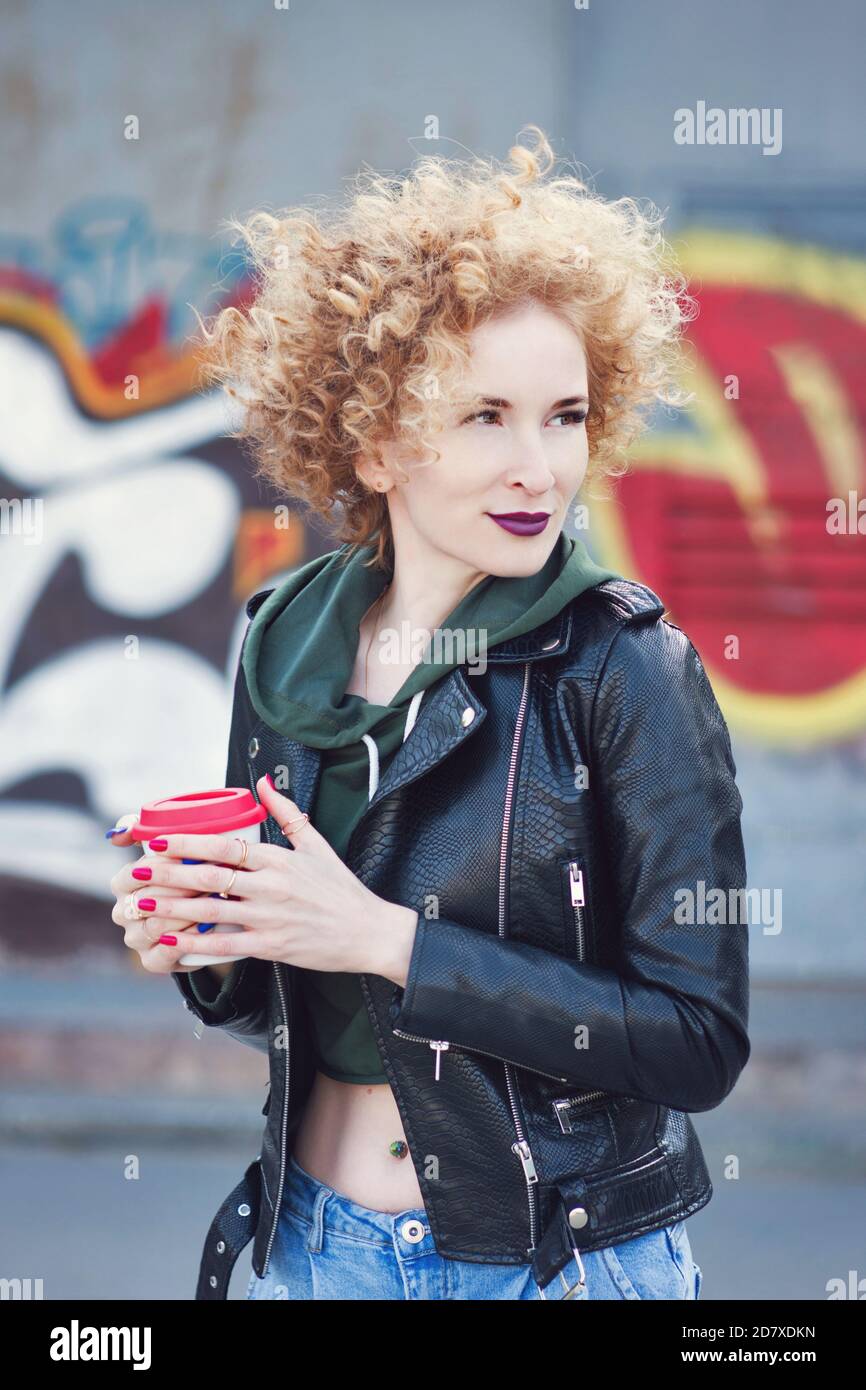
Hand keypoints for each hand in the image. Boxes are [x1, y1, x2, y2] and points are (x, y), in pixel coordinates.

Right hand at [107, 810, 212, 975]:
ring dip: (186, 914)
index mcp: (122, 884)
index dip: (161, 869)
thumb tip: (120, 832)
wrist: (207, 916)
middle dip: (179, 890)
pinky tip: (208, 928)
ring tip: (214, 902)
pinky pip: (166, 952)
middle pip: (145, 901)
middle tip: (211, 882)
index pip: (131, 875)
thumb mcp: (172, 849)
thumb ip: (143, 832)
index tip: (192, 860)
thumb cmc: (189, 875)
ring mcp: (136, 938)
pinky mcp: (153, 961)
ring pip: (156, 926)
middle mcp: (122, 913)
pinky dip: (187, 940)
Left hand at [109, 780, 419, 986]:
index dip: (188, 843)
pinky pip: (225, 945)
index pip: (226, 846)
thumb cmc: (341, 889)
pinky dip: (195, 945)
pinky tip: (170, 942)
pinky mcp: (271, 947)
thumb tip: (263, 783)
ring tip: (141, 904)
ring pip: (211, 911)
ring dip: (172, 908)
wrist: (368, 931)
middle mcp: (271, 887)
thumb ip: (287, 813)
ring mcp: (269, 918)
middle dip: (168, 874)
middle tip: (135, 872)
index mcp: (279, 859)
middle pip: (210, 877)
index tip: (158, 841)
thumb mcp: (317, 844)